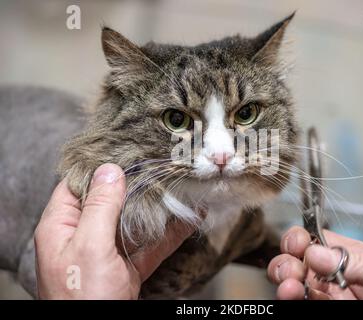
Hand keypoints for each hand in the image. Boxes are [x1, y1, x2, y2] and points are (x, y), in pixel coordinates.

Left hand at [35, 163, 198, 298]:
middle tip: (161, 163)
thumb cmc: (84, 300)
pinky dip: (170, 233)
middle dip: (137, 184)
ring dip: (159, 207)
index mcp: (62, 227)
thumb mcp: (90, 248)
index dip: (100, 166)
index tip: (126, 149)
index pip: (78, 184)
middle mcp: (84, 236)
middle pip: (111, 201)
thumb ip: (100, 208)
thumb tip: (109, 170)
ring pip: (135, 221)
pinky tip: (190, 219)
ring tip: (181, 187)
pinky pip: (150, 245)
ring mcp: (107, 253)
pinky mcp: (127, 269)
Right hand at [267, 226, 362, 299]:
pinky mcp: (323, 313)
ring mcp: (329, 298)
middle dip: (287, 260)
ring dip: (285, 282)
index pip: (318, 241)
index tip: (300, 245)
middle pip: (298, 262)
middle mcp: (336, 278)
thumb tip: (319, 251)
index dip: (303, 238)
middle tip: (292, 270)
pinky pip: (301, 305)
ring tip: (291, 288)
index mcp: (355, 259)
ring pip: (294, 286)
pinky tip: (293, 296)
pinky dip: (290, 299)